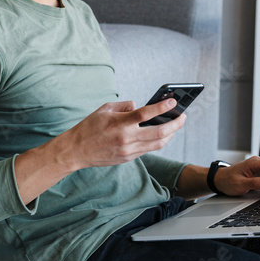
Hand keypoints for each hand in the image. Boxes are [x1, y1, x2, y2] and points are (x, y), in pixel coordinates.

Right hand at [66, 98, 185, 169]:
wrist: (77, 151)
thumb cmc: (89, 127)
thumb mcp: (104, 109)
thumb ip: (124, 105)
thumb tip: (140, 106)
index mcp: (119, 123)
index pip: (146, 114)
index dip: (162, 107)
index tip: (173, 102)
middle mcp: (126, 138)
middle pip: (159, 132)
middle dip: (175, 124)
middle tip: (182, 116)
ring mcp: (128, 150)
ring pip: (158, 143)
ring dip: (170, 134)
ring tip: (175, 126)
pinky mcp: (128, 158)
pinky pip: (148, 149)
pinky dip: (158, 141)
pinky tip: (161, 135)